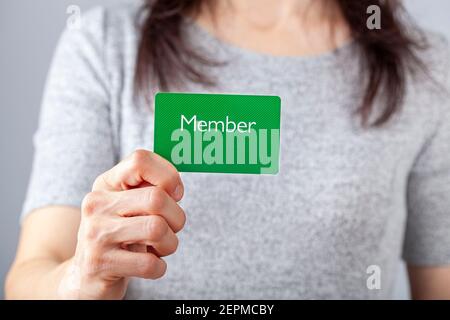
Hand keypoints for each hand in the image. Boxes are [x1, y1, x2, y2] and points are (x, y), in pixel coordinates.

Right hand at [58, 150, 184, 298]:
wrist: (85, 276)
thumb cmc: (120, 235)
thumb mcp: (128, 206)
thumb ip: (150, 188)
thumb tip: (176, 185)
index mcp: (106, 184)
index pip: (140, 160)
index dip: (168, 175)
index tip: (176, 193)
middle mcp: (96, 205)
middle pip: (157, 198)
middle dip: (177, 217)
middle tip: (172, 228)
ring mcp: (95, 234)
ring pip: (157, 229)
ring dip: (170, 243)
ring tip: (159, 248)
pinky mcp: (99, 264)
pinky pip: (150, 264)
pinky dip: (159, 267)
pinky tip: (149, 265)